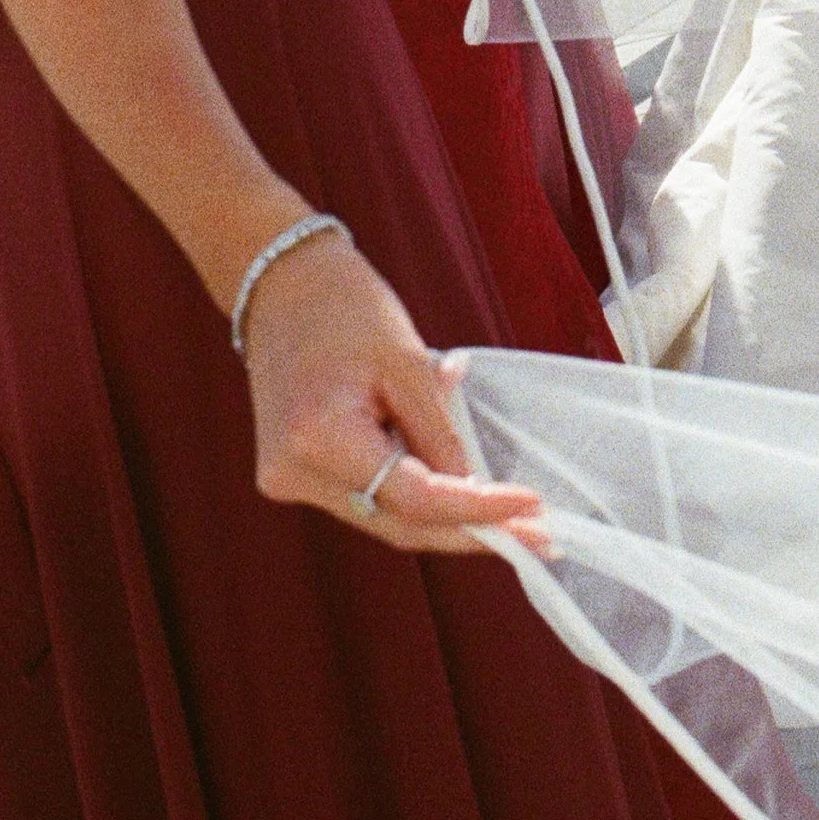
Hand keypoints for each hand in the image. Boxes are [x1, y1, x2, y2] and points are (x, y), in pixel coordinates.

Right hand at [241, 225, 549, 556]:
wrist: (282, 284)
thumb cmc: (345, 307)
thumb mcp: (407, 362)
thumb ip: (440, 433)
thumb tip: (475, 490)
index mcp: (319, 439)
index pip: (413, 499)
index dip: (477, 510)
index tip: (532, 508)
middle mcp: (294, 474)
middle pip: (397, 524)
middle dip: (469, 531)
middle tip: (536, 536)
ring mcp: (287, 479)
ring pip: (382, 517)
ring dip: (445, 518)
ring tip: (510, 517)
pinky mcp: (294, 473)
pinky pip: (365, 496)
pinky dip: (412, 493)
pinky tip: (460, 488)